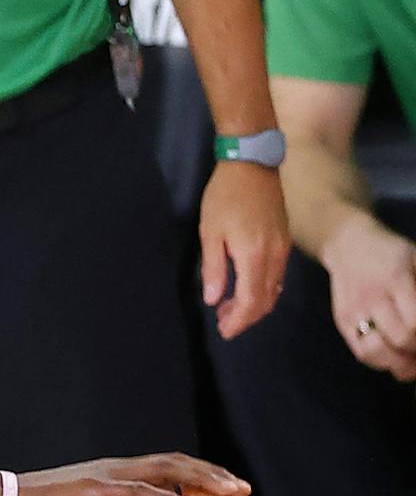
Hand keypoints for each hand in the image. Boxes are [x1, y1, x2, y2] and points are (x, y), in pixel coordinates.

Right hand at [10, 453, 250, 495]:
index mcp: (115, 476)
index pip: (166, 468)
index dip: (198, 475)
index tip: (226, 492)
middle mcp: (117, 469)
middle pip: (176, 462)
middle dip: (213, 473)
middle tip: (244, 489)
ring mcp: (108, 476)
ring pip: (167, 469)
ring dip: (203, 479)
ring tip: (232, 492)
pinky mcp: (95, 488)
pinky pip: (138, 491)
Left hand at [199, 160, 290, 338]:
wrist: (253, 165)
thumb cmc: (224, 197)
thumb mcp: (210, 233)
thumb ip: (214, 268)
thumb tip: (214, 300)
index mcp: (254, 256)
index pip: (252, 301)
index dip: (239, 321)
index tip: (224, 330)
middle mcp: (274, 256)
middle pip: (266, 300)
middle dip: (246, 317)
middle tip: (224, 324)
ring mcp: (283, 248)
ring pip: (274, 289)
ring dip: (255, 304)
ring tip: (230, 310)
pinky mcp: (285, 240)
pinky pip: (278, 275)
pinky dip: (264, 289)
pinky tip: (246, 288)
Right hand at [320, 217, 415, 379]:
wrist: (348, 245)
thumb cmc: (391, 253)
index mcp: (396, 280)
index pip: (414, 322)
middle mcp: (372, 298)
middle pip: (398, 338)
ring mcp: (354, 311)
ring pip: (375, 351)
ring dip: (397, 365)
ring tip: (411, 369)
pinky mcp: (342, 321)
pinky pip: (360, 352)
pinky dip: (379, 362)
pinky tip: (392, 362)